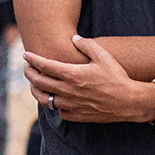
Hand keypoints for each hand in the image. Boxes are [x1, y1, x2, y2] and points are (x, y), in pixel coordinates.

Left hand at [24, 36, 150, 122]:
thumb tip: (74, 38)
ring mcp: (71, 105)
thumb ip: (87, 45)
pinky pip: (58, 111)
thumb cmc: (117, 77)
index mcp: (72, 74)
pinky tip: (55, 99)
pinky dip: (54, 104)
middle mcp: (68, 90)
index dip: (33, 59)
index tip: (26, 55)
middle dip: (29, 73)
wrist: (129, 101)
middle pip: (39, 82)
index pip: (44, 66)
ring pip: (44, 99)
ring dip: (36, 90)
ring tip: (35, 84)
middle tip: (26, 67)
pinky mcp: (76, 115)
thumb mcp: (104, 56)